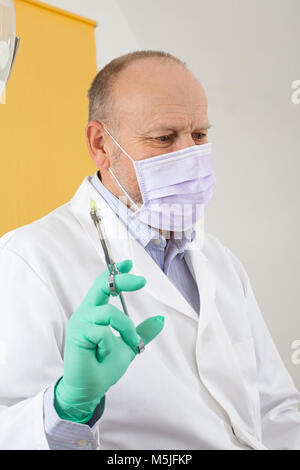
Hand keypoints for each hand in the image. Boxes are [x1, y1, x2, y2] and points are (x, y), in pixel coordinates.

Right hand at [54, 259, 164, 422]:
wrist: (91, 388)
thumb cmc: (104, 366)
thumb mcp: (129, 346)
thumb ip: (142, 332)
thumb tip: (160, 319)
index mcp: (95, 312)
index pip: (103, 285)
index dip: (116, 273)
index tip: (130, 263)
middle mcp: (85, 313)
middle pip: (102, 286)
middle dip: (122, 280)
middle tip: (142, 281)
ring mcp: (79, 322)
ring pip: (109, 313)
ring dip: (126, 329)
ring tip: (131, 343)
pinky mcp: (77, 334)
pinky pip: (102, 332)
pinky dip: (111, 343)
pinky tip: (106, 354)